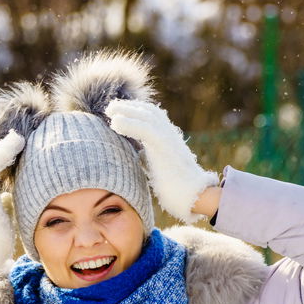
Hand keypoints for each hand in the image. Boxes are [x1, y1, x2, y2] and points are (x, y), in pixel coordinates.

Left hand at [106, 99, 218, 223]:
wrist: (193, 197)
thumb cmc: (176, 188)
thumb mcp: (159, 169)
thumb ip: (149, 158)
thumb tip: (139, 155)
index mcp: (168, 139)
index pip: (151, 117)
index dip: (134, 111)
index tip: (117, 112)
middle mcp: (169, 134)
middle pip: (148, 112)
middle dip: (128, 107)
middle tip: (110, 108)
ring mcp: (168, 138)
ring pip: (147, 116)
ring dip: (126, 111)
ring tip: (109, 112)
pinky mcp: (165, 146)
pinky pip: (145, 129)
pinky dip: (129, 123)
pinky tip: (115, 123)